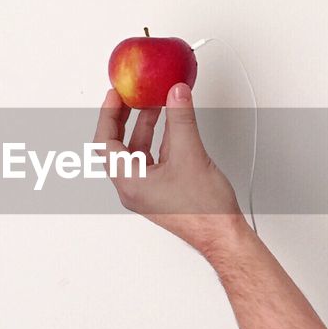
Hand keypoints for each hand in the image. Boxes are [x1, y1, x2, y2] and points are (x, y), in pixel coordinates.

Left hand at [93, 82, 247, 255]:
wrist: (222, 234)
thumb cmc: (204, 211)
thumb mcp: (190, 154)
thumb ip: (181, 119)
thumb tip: (176, 94)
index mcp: (129, 182)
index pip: (105, 143)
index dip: (108, 114)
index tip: (116, 95)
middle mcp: (133, 187)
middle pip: (117, 146)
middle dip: (124, 117)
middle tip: (130, 95)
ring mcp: (146, 190)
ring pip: (137, 151)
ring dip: (144, 126)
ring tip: (154, 103)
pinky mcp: (161, 191)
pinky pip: (153, 159)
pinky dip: (159, 139)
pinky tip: (171, 125)